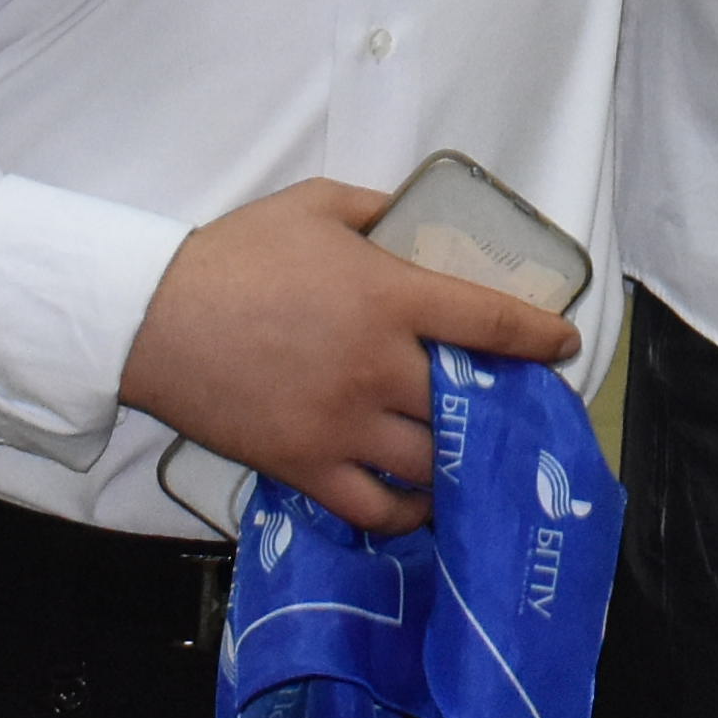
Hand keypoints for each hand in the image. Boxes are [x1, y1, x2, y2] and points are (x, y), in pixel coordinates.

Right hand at [120, 177, 588, 534]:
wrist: (153, 318)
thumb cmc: (234, 255)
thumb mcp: (315, 206)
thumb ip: (374, 207)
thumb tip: (408, 213)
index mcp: (391, 298)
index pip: (491, 324)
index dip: (539, 340)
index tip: (563, 348)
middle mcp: (380, 367)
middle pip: (468, 403)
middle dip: (503, 407)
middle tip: (517, 410)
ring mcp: (344, 424)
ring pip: (431, 461)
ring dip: (460, 461)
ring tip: (476, 459)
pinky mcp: (305, 465)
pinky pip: (375, 506)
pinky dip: (407, 511)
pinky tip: (421, 501)